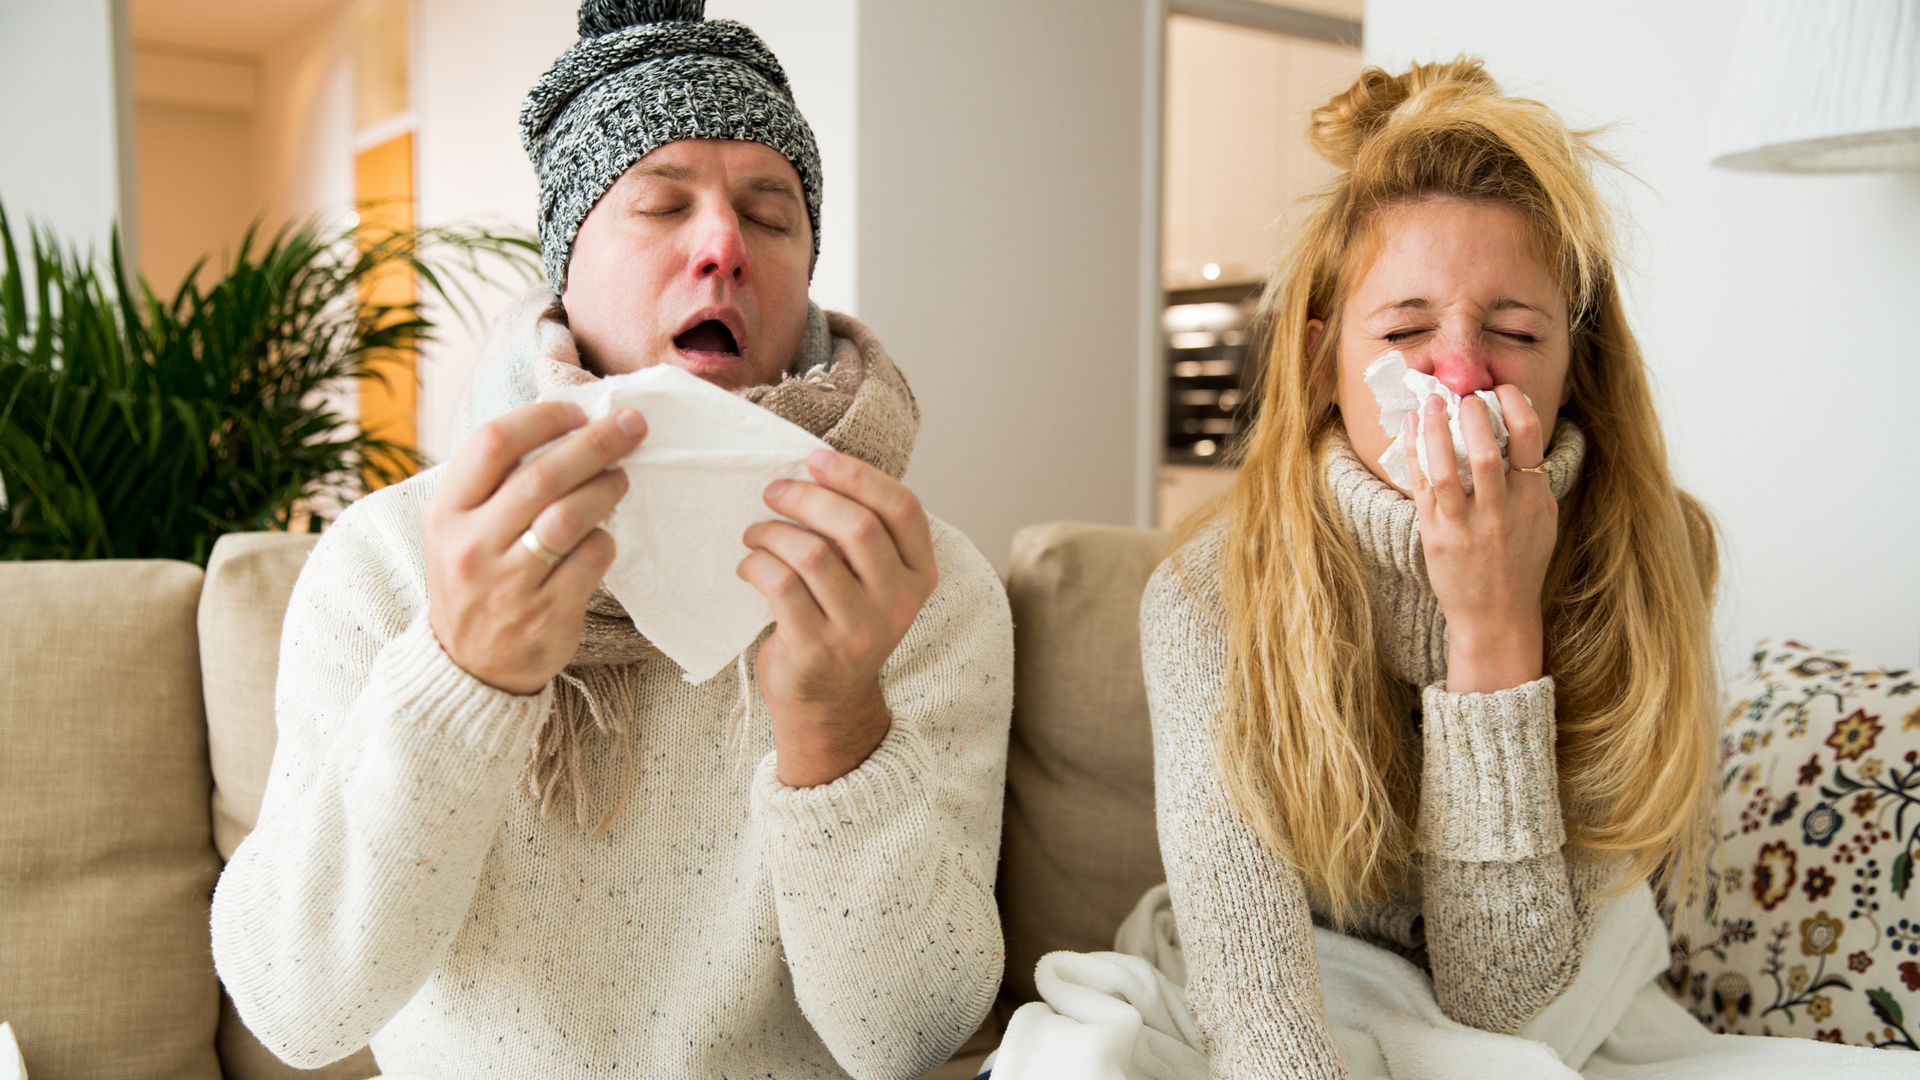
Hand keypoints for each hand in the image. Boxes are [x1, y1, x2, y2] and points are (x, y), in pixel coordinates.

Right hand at [425, 402, 645, 694]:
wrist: (468, 668)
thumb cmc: (475, 581)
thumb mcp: (459, 530)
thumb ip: (496, 484)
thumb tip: (567, 427)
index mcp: (445, 512)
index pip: (493, 443)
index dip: (542, 417)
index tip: (578, 412)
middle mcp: (471, 546)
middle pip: (542, 475)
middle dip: (596, 443)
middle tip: (632, 427)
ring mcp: (509, 583)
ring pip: (571, 516)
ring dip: (607, 488)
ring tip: (622, 478)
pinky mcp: (546, 613)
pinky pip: (591, 559)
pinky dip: (605, 540)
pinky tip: (604, 536)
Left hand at [738, 449, 938, 786]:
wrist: (828, 702)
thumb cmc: (842, 622)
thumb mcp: (874, 580)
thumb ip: (864, 534)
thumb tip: (814, 468)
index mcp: (921, 576)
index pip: (903, 508)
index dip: (858, 475)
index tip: (815, 459)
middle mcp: (899, 603)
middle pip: (858, 526)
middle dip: (806, 497)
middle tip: (773, 491)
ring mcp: (859, 630)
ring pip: (813, 553)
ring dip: (773, 531)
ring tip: (756, 533)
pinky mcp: (816, 649)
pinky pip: (780, 585)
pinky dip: (756, 564)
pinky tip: (749, 565)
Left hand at [1404, 389, 1555, 693]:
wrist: (1496, 617)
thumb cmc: (1520, 564)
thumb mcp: (1542, 520)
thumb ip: (1533, 480)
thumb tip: (1521, 432)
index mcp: (1532, 500)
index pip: (1529, 438)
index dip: (1516, 404)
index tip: (1502, 389)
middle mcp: (1500, 510)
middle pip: (1486, 448)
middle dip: (1474, 412)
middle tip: (1465, 396)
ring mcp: (1465, 523)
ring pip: (1447, 466)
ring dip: (1437, 428)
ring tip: (1433, 403)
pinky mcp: (1436, 534)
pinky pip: (1422, 485)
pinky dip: (1415, 452)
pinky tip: (1412, 428)